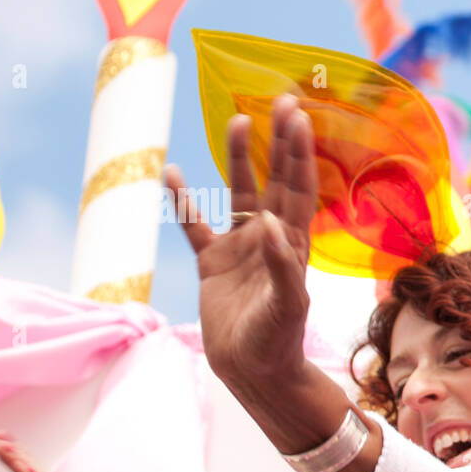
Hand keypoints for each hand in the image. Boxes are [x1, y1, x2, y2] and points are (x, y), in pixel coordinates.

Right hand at [167, 94, 316, 390]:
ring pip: (240, 194)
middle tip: (281, 100)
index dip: (299, 154)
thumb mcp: (286, 305)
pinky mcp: (213, 263)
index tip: (298, 117)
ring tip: (237, 119)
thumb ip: (281, 265)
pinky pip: (195, 225)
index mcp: (293, 244)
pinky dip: (184, 201)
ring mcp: (242, 248)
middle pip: (276, 179)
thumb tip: (272, 222)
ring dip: (238, 159)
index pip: (299, 189)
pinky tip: (171, 172)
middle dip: (279, 142)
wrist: (253, 371)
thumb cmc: (277, 340)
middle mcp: (270, 238)